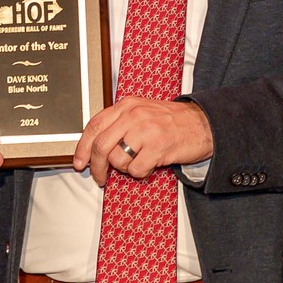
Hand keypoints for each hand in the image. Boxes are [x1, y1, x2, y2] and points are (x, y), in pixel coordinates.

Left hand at [73, 97, 212, 185]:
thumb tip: (94, 147)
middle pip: (101, 146)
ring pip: (117, 160)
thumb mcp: (142, 112)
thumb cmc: (172, 121)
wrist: (203, 123)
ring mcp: (146, 130)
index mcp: (126, 105)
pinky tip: (150, 165)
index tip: (79, 162)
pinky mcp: (158, 147)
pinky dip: (140, 173)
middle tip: (100, 177)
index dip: (82, 147)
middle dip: (96, 166)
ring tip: (139, 162)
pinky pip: (136, 170)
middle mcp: (134, 115)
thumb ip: (119, 123)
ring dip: (125, 169)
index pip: (94, 126)